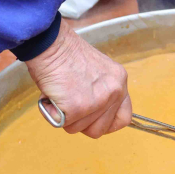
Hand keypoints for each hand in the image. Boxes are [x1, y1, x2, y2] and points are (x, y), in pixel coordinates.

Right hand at [23, 22, 131, 137]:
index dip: (106, 123)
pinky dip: (52, 112)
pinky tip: (53, 94)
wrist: (50, 43)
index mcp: (120, 80)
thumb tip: (94, 112)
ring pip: (79, 128)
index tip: (93, 119)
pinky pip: (61, 123)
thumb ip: (101, 90)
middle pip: (99, 129)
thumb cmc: (65, 54)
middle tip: (69, 102)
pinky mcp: (78, 107)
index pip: (124, 118)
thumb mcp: (97, 70)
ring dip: (65, 117)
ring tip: (61, 93)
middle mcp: (114, 91)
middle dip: (81, 122)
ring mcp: (98, 101)